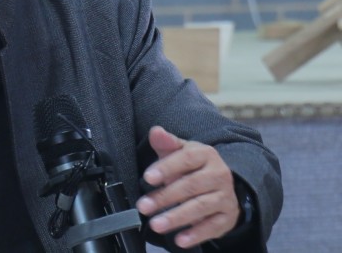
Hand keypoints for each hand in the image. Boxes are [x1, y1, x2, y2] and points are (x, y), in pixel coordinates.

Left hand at [135, 126, 239, 248]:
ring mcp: (225, 196)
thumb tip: (155, 131)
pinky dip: (196, 234)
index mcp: (205, 154)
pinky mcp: (227, 217)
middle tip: (143, 206)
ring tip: (156, 224)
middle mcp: (219, 174)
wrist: (220, 184)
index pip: (186, 159)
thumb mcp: (179, 151)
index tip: (147, 178)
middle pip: (191, 185)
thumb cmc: (191, 166)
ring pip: (200, 207)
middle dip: (165, 197)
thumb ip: (166, 143)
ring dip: (177, 217)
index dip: (166, 168)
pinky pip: (213, 226)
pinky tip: (180, 240)